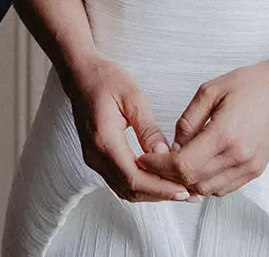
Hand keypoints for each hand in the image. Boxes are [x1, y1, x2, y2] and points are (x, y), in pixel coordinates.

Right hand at [62, 56, 191, 203]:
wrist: (80, 74)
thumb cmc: (105, 79)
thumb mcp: (133, 97)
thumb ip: (148, 129)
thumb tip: (164, 155)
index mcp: (104, 140)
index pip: (133, 177)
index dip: (160, 188)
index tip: (183, 190)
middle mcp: (95, 155)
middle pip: (129, 189)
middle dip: (159, 194)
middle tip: (188, 193)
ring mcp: (93, 158)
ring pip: (124, 189)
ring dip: (151, 193)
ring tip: (177, 189)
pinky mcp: (97, 157)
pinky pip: (119, 180)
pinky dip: (140, 185)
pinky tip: (159, 179)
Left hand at [135, 55, 268, 197]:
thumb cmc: (248, 84)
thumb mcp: (209, 90)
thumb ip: (187, 121)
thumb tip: (172, 146)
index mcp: (225, 134)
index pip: (182, 164)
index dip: (158, 165)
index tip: (144, 158)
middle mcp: (239, 157)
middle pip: (192, 181)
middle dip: (167, 175)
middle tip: (153, 163)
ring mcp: (249, 167)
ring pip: (207, 190)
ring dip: (186, 181)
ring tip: (173, 165)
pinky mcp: (256, 170)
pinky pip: (224, 189)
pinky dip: (205, 183)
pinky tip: (197, 166)